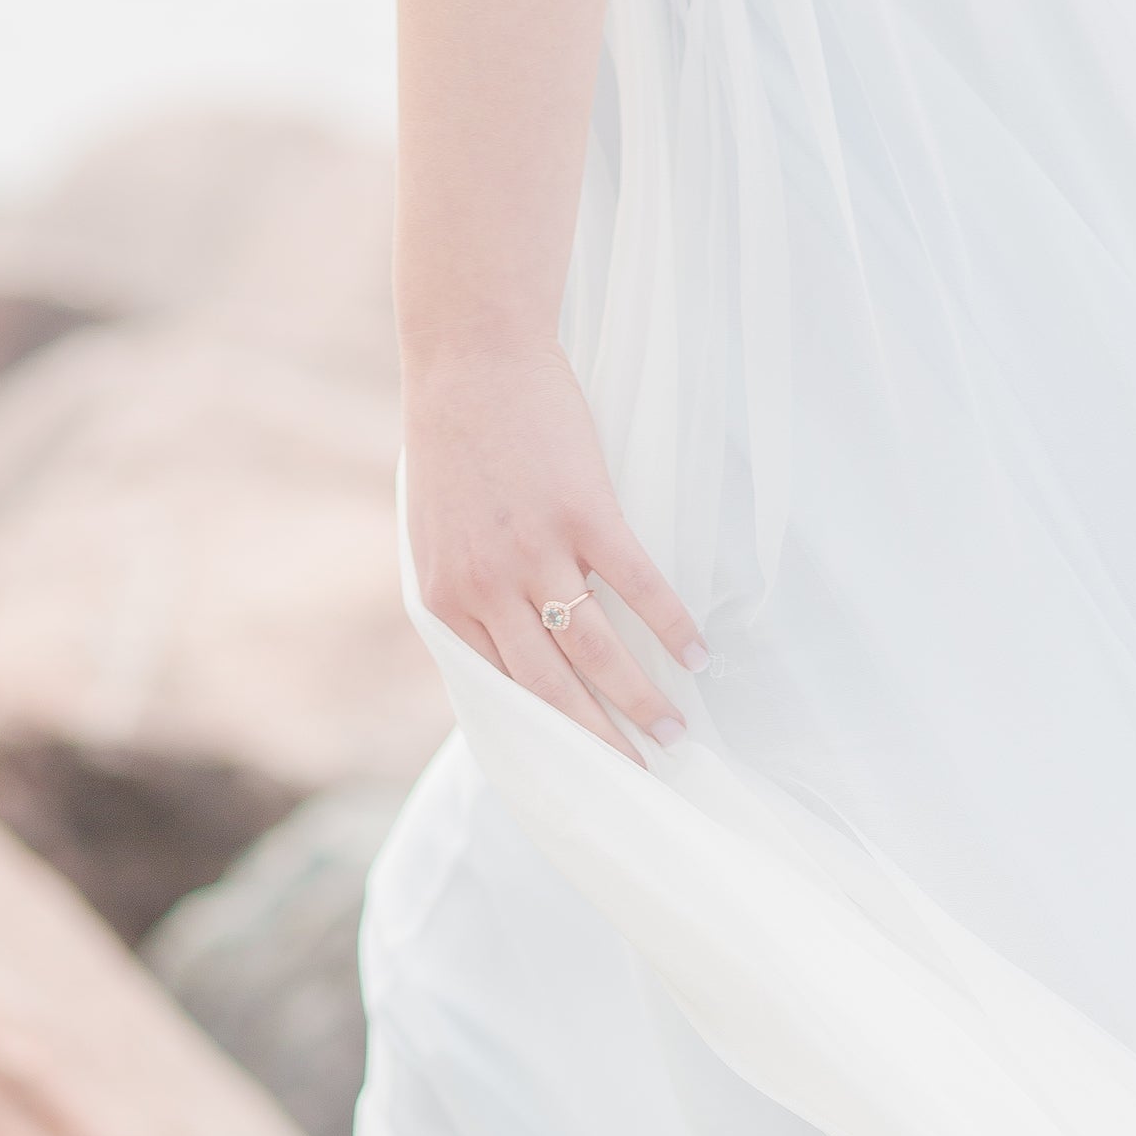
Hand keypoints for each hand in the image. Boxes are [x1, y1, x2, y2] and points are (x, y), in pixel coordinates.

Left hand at [404, 338, 705, 760]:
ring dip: (642, 698)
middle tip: (640, 778)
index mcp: (447, 600)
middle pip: (552, 690)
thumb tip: (503, 654)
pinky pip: (637, 587)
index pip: (501, 693)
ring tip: (675, 730)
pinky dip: (672, 624)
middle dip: (600, 744)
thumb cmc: (454, 445)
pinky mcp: (583, 512)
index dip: (546, 740)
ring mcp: (537, 551)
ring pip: (597, 651)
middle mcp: (489, 588)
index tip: (580, 775)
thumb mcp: (436, 535)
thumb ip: (466, 597)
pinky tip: (698, 652)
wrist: (470, 357)